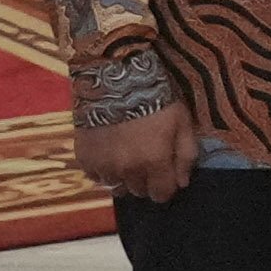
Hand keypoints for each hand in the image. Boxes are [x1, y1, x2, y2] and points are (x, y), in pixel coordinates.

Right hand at [77, 101, 200, 205]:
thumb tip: (183, 183)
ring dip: (123, 176)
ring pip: (116, 186)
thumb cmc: (155, 97)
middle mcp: (128, 170)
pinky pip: (95, 176)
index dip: (165, 186)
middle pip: (139, 191)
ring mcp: (103, 165)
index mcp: (154, 162)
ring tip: (125, 154)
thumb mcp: (182, 121)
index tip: (164, 174)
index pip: (161, 195)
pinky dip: (103, 169)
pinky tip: (108, 152)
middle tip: (145, 158)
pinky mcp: (84, 157)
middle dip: (146, 180)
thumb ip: (186, 155)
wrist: (115, 75)